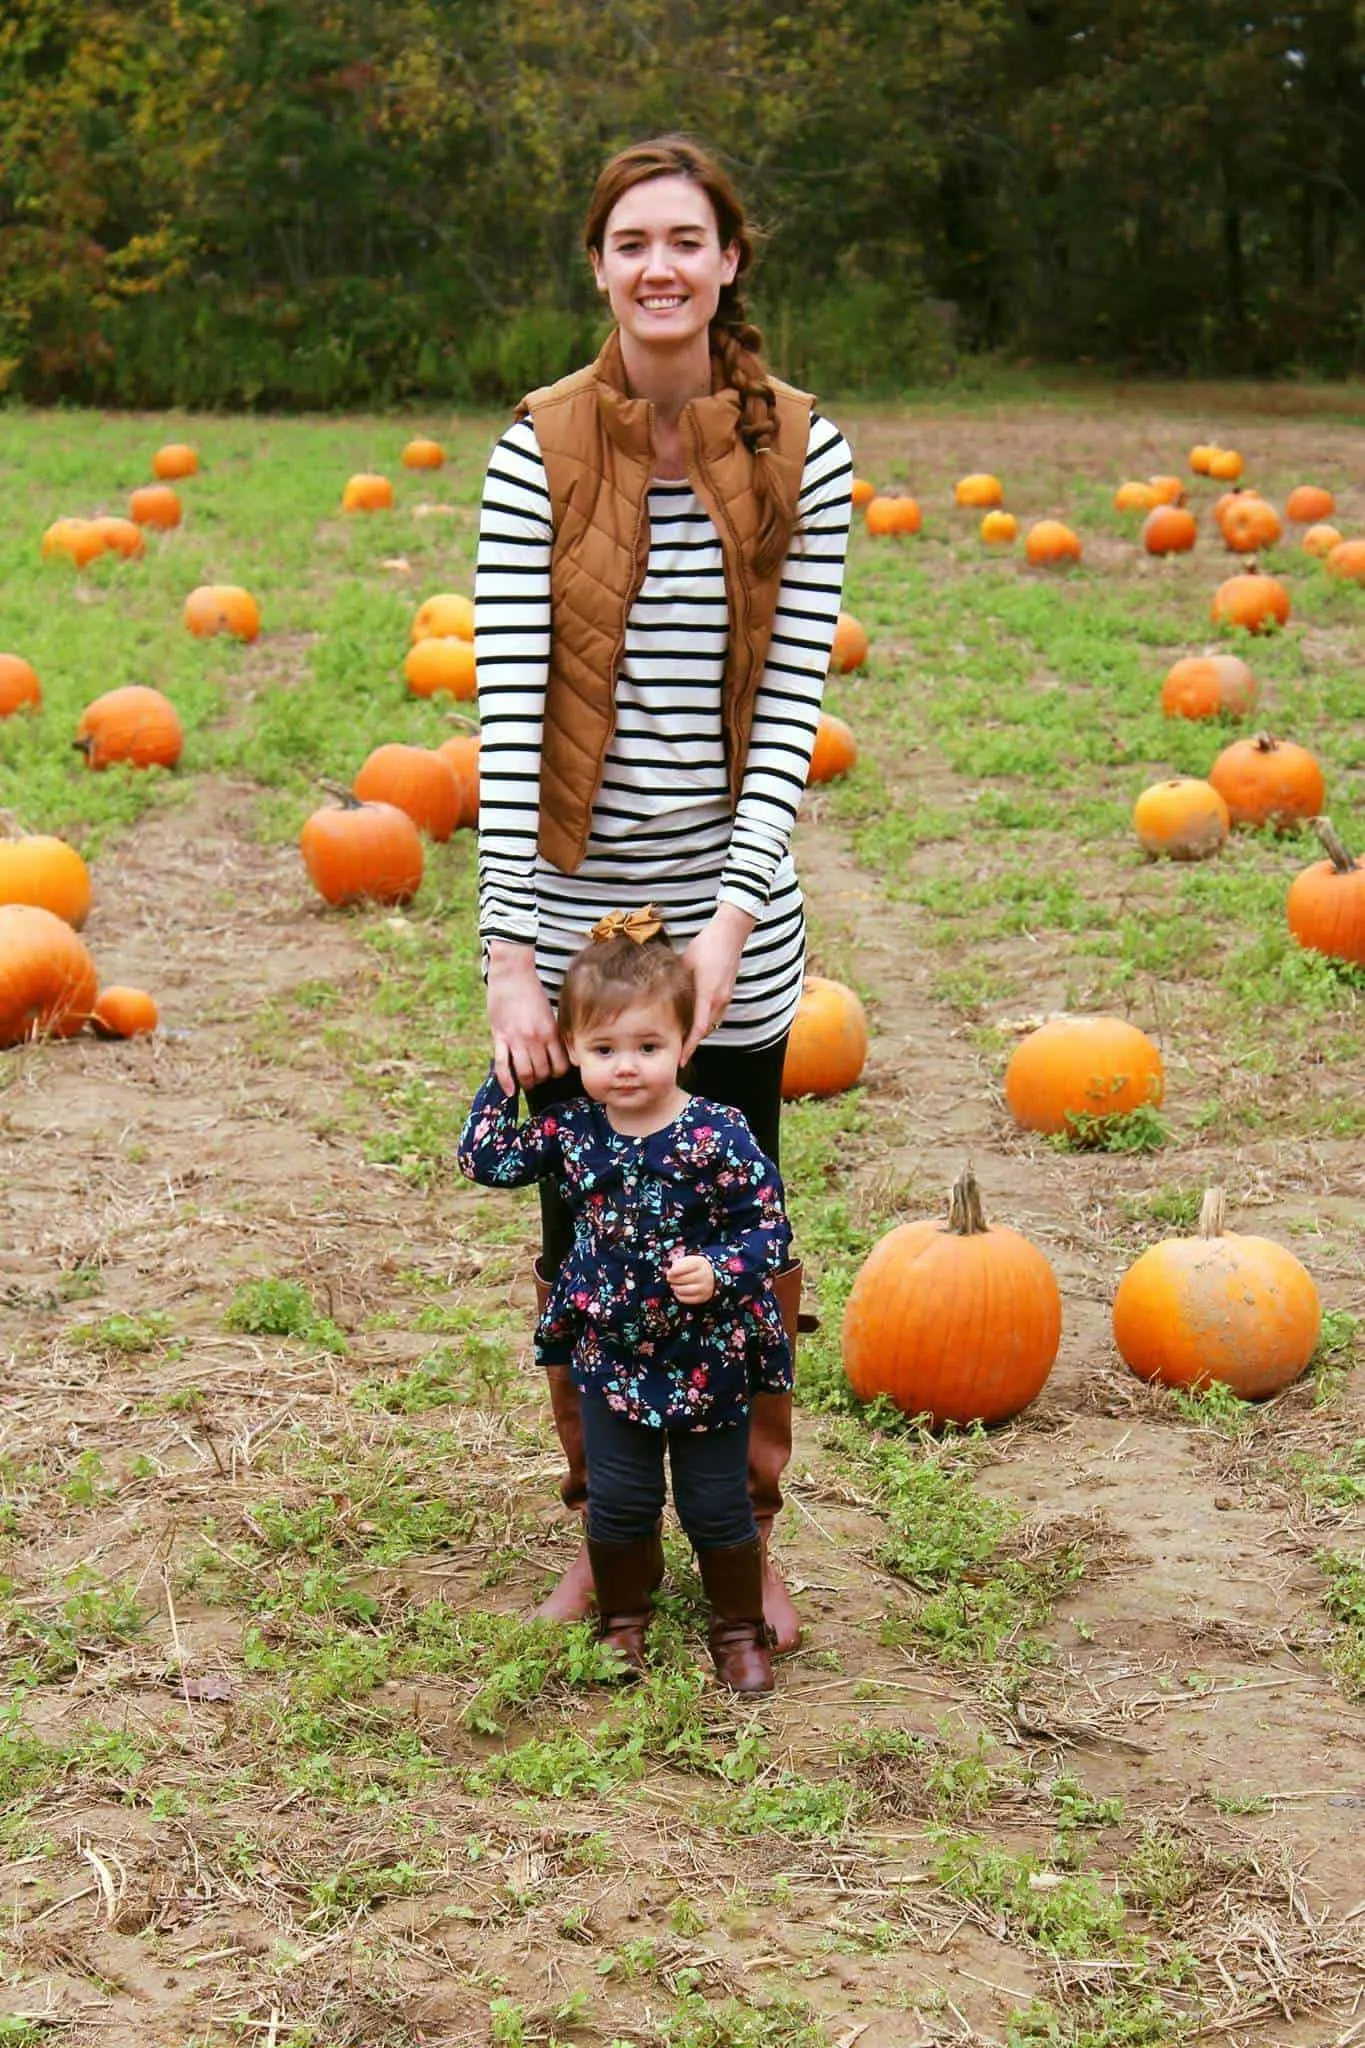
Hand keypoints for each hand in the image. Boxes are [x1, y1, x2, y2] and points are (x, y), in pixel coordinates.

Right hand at [486, 941, 568, 1094]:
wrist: (511, 974)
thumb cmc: (532, 991)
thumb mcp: (549, 1013)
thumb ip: (553, 1033)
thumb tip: (560, 1053)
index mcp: (550, 1032)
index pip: (560, 1065)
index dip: (559, 1072)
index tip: (555, 1071)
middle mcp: (535, 1038)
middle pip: (542, 1072)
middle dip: (542, 1079)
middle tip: (540, 1077)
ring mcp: (516, 1039)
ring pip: (524, 1073)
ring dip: (527, 1082)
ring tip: (527, 1082)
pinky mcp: (499, 1037)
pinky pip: (502, 1065)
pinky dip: (506, 1082)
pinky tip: (510, 1091)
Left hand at [666, 1253, 716, 1304]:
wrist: (709, 1276)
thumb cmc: (693, 1268)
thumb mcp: (688, 1261)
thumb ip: (678, 1265)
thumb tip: (669, 1274)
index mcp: (700, 1263)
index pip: (685, 1267)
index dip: (675, 1270)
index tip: (668, 1273)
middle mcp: (704, 1275)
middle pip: (683, 1279)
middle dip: (673, 1280)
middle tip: (669, 1279)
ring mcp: (705, 1287)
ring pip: (684, 1290)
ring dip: (675, 1288)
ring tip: (673, 1285)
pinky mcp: (703, 1297)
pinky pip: (687, 1299)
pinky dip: (679, 1296)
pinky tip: (678, 1292)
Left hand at [680, 904, 756, 1061]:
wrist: (729, 934)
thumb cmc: (706, 946)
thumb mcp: (684, 964)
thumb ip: (674, 981)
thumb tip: (657, 991)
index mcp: (707, 996)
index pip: (698, 1031)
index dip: (689, 1048)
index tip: (680, 1060)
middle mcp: (719, 1001)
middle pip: (705, 1031)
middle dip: (691, 1043)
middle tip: (676, 1053)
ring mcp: (725, 998)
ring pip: (711, 1023)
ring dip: (698, 1032)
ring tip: (682, 1038)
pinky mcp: (727, 993)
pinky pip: (716, 1014)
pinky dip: (704, 1021)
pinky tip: (693, 1018)